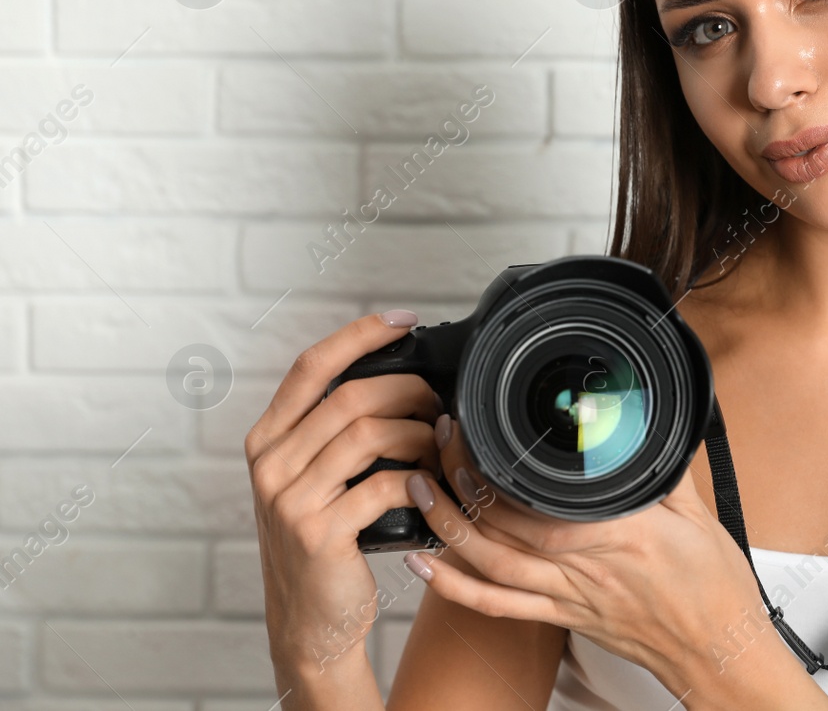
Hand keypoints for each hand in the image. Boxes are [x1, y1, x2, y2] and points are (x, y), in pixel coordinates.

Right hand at [245, 311, 442, 678]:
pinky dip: (418, 480)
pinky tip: (431, 486)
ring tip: (442, 443)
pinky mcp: (318, 533)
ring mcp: (289, 499)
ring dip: (419, 433)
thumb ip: (338, 432)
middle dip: (408, 390)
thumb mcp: (317, 480)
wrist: (312, 623)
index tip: (404, 321)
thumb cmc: (328, 542)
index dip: (359, 335)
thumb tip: (405, 378)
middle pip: (349, 396)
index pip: (310, 366)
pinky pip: (384, 485)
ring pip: (369, 434)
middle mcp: (269, 464)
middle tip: (440, 404)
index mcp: (268, 440)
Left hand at [400, 417, 801, 702]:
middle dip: (461, 480)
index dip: (497, 465)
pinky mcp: (564, 618)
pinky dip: (455, 587)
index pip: (540, 495)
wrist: (719, 649)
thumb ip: (661, 465)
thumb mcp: (697, 510)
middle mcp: (587, 565)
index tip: (476, 430)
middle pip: (504, 521)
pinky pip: (498, 606)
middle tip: (440, 443)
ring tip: (420, 490)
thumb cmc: (715, 587)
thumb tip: (643, 422)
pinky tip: (426, 566)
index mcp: (620, 531)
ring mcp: (570, 595)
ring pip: (490, 562)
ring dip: (446, 526)